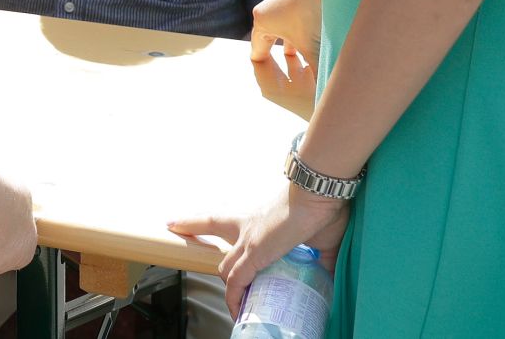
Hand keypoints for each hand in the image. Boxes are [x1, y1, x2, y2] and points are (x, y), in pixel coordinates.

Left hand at [169, 183, 350, 317]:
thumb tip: (331, 278)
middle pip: (213, 243)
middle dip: (197, 246)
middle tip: (195, 261)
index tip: (173, 222)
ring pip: (225, 267)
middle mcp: (246, 229)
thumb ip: (322, 261)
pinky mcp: (255, 251)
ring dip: (228, 287)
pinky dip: (235, 297)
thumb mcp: (320, 240)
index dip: (194, 222)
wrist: (319, 192)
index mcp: (256, 222)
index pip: (217, 222)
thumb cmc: (321, 209)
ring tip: (234, 307)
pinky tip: (238, 310)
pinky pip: (236, 280)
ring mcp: (249, 240)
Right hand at [249, 0, 321, 107]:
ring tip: (306, 61)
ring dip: (294, 48)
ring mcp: (281, 4)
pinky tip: (316, 43)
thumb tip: (325, 96)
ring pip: (284, 33)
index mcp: (262, 22)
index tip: (276, 83)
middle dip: (281, 60)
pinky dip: (302, 36)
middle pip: (270, 43)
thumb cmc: (311, 14)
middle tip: (290, 74)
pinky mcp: (296, 0)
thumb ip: (316, 72)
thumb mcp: (312, 48)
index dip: (266, 70)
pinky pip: (294, 24)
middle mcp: (268, 12)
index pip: (257, 52)